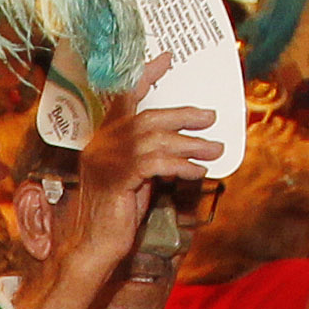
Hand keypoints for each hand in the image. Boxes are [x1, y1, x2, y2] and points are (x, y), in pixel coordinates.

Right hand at [55, 56, 227, 272]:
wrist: (93, 249)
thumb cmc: (115, 218)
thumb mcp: (134, 180)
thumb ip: (149, 159)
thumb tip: (181, 146)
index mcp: (102, 141)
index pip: (124, 99)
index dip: (145, 77)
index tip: (167, 59)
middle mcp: (101, 145)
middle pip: (147, 117)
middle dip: (183, 115)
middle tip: (211, 116)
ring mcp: (106, 162)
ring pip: (155, 140)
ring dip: (190, 144)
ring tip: (215, 149)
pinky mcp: (116, 180)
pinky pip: (156, 164)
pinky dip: (181, 165)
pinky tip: (197, 171)